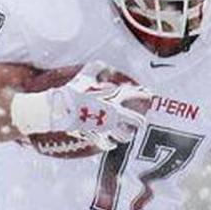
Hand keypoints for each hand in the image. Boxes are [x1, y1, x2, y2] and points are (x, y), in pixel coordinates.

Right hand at [10, 63, 150, 148]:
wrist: (60, 109)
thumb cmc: (73, 91)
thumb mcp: (85, 75)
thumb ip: (97, 67)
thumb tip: (104, 64)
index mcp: (114, 98)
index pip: (135, 95)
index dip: (144, 95)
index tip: (150, 95)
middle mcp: (114, 114)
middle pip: (136, 121)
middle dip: (140, 121)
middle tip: (140, 122)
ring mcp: (106, 128)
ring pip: (125, 136)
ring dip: (127, 135)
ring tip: (127, 134)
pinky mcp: (96, 137)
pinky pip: (108, 145)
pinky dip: (111, 145)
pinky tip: (112, 144)